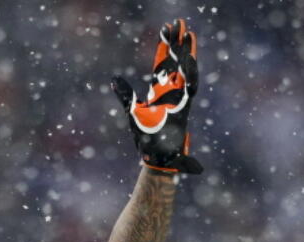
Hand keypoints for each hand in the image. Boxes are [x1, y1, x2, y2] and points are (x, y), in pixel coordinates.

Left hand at [112, 19, 201, 174]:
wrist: (157, 157)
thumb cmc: (145, 138)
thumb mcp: (131, 112)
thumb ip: (125, 94)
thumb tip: (114, 78)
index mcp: (159, 90)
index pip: (163, 63)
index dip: (165, 47)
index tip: (167, 30)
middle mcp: (171, 91)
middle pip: (176, 61)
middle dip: (178, 42)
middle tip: (180, 22)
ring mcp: (180, 97)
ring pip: (185, 69)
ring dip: (187, 51)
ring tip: (188, 33)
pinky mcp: (185, 106)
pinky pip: (190, 86)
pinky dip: (190, 72)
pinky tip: (188, 58)